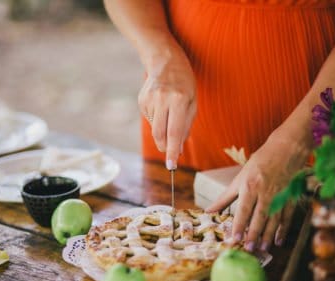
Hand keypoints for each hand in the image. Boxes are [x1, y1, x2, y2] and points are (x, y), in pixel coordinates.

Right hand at [139, 45, 195, 169]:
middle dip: (165, 147)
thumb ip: (186, 126)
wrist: (165, 61)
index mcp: (179, 99)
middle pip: (160, 134)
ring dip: (163, 132)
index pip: (174, 131)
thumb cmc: (185, 83)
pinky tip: (162, 108)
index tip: (172, 166)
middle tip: (171, 152)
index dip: (172, 151)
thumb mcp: (193, 102)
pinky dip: (157, 121)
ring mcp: (149, 100)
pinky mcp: (141, 101)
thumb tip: (178, 149)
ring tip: (170, 115)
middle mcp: (162, 99)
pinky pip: (150, 120)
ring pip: (155, 129)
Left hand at [206, 132, 309, 251]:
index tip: (234, 238)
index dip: (239, 225)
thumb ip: (225, 197)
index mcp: (250, 186)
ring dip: (268, 235)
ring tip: (262, 248)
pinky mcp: (290, 196)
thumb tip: (209, 210)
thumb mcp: (240, 177)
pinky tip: (278, 240)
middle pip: (259, 216)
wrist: (285, 149)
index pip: (243, 210)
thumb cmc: (259, 162)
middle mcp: (265, 192)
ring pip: (273, 219)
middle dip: (254, 233)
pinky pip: (287, 216)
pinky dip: (283, 229)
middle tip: (249, 248)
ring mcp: (280, 195)